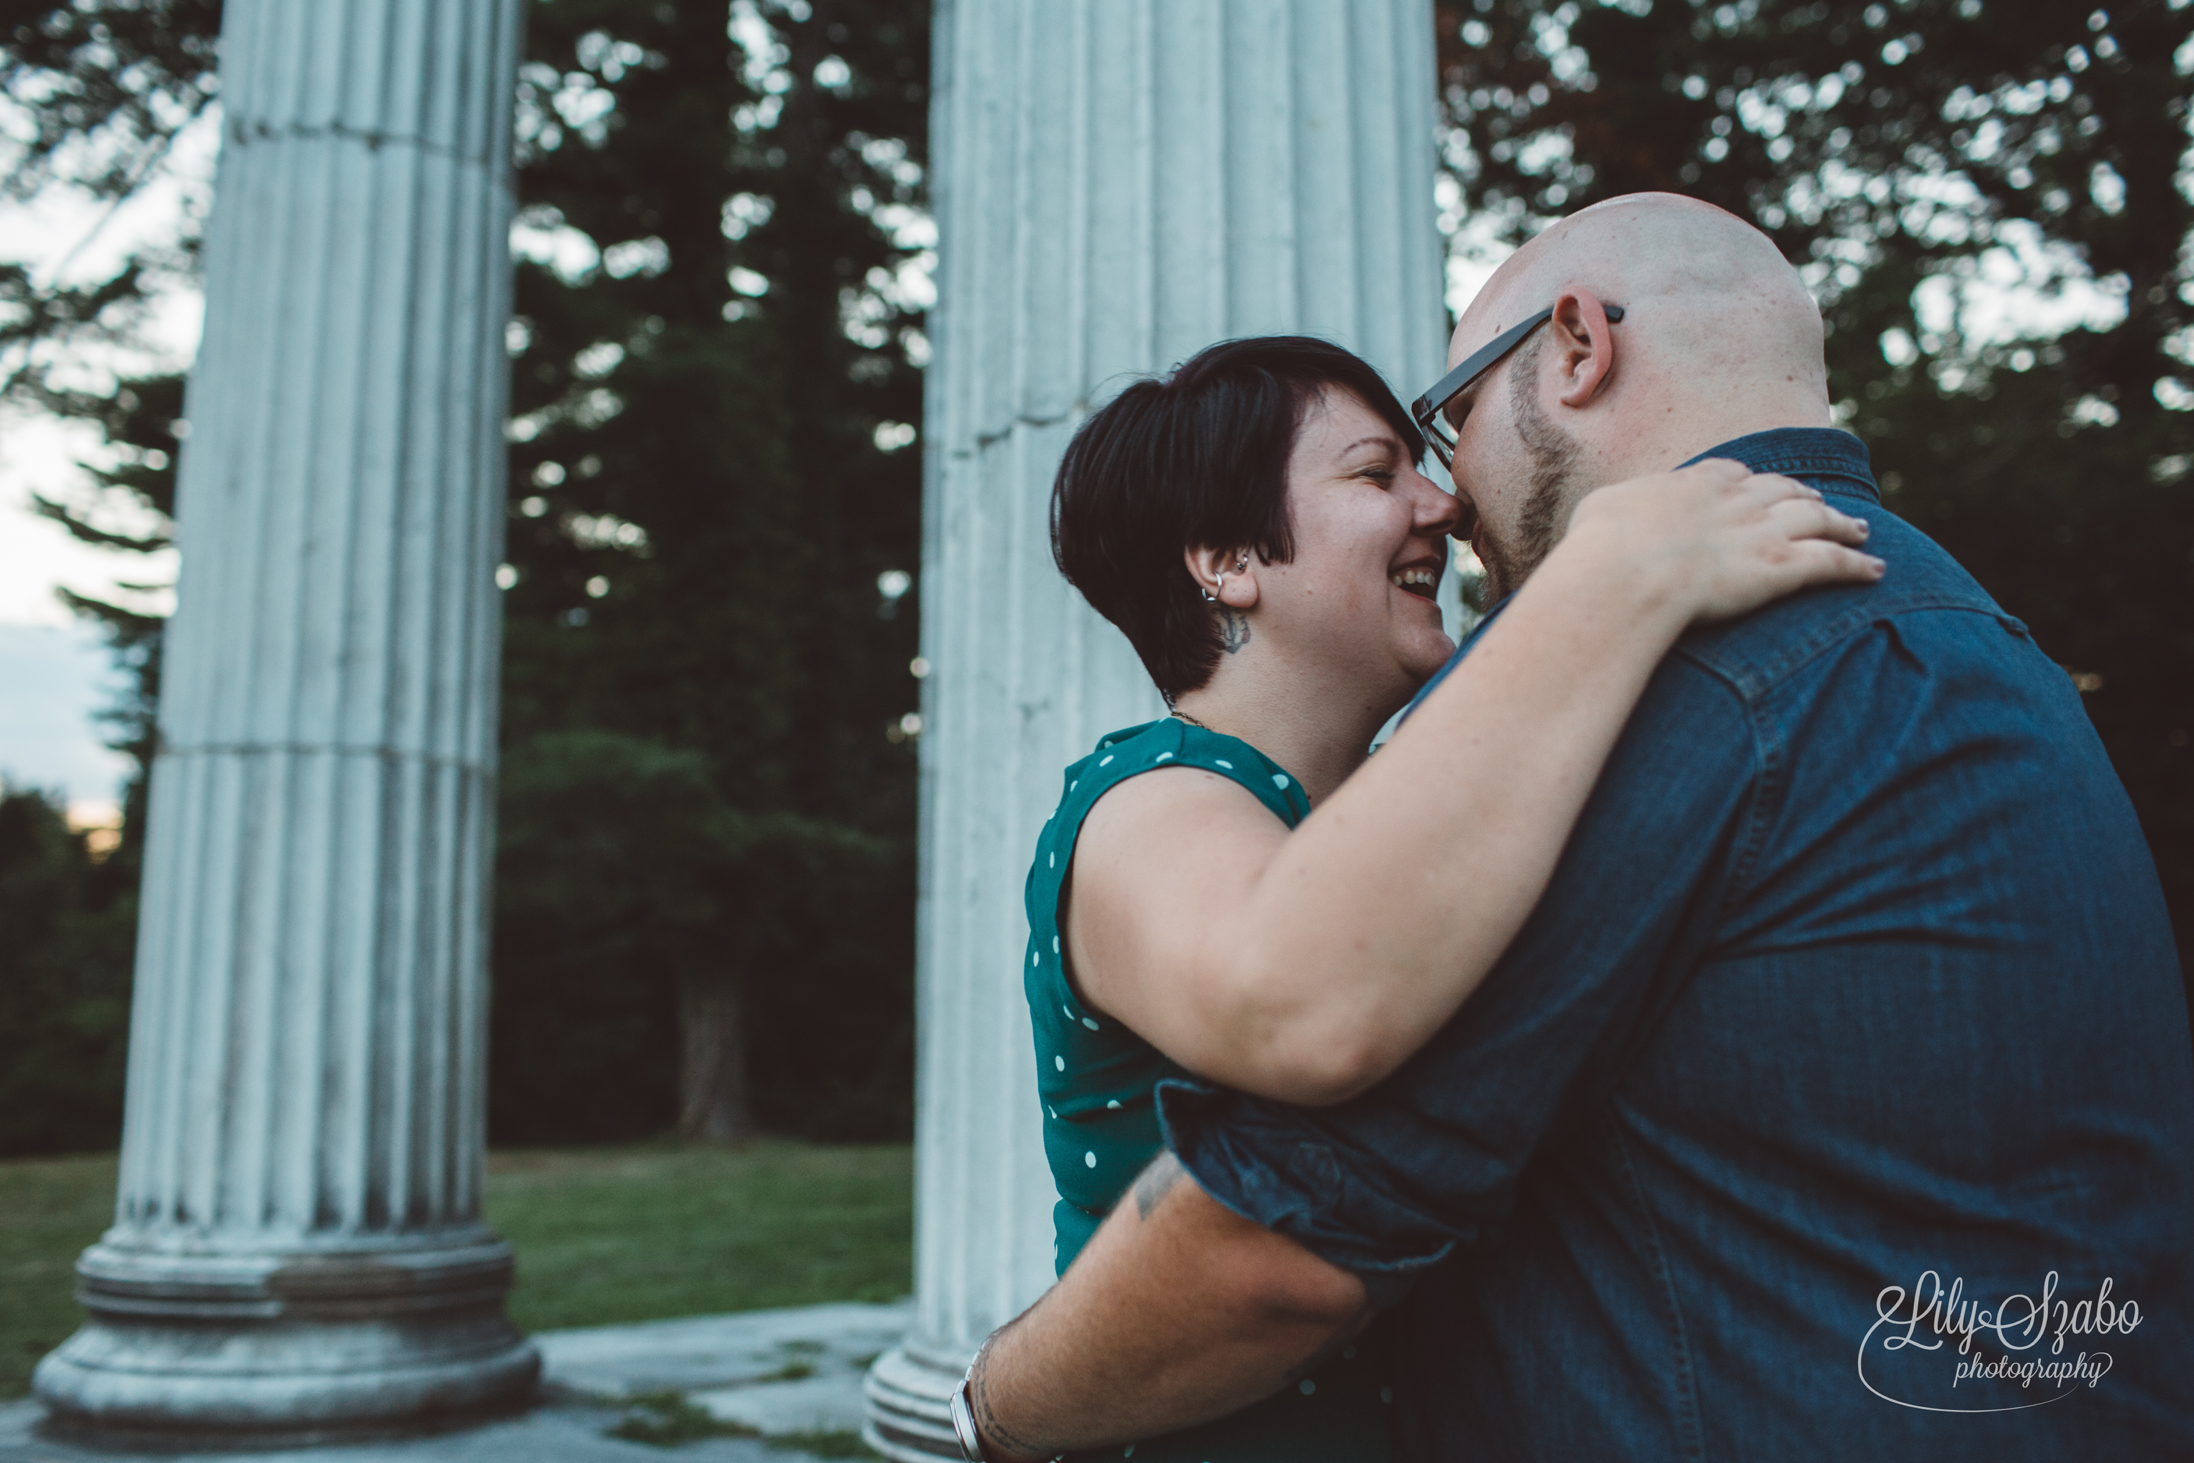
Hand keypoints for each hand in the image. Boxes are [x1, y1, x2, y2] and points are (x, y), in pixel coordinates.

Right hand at [1569, 458, 1884, 624]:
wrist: (1625, 573)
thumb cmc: (1600, 547)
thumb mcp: (1599, 511)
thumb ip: (1617, 508)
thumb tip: (1607, 516)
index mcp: (1693, 483)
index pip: (1733, 474)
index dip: (1750, 481)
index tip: (1757, 485)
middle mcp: (1736, 500)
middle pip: (1782, 490)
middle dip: (1804, 494)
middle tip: (1819, 499)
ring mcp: (1762, 532)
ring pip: (1816, 519)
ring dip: (1841, 522)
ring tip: (1859, 530)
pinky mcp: (1780, 569)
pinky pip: (1831, 563)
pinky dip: (1858, 566)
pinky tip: (1877, 570)